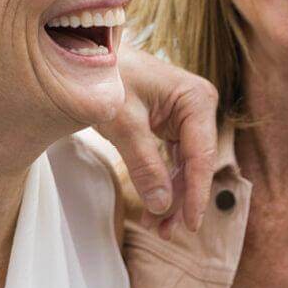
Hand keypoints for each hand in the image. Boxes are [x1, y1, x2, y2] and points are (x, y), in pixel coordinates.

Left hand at [95, 46, 217, 235]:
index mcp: (196, 100)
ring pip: (185, 167)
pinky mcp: (172, 124)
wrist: (86, 55)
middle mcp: (198, 107)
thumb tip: (162, 205)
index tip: (190, 224)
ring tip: (158, 227)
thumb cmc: (106, 77)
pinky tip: (155, 207)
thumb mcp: (122, 123)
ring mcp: (186, 117)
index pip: (201, 156)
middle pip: (195, 165)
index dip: (196, 194)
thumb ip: (143, 164)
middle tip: (167, 232)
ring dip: (171, 197)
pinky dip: (163, 183)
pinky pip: (172, 160)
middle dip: (181, 200)